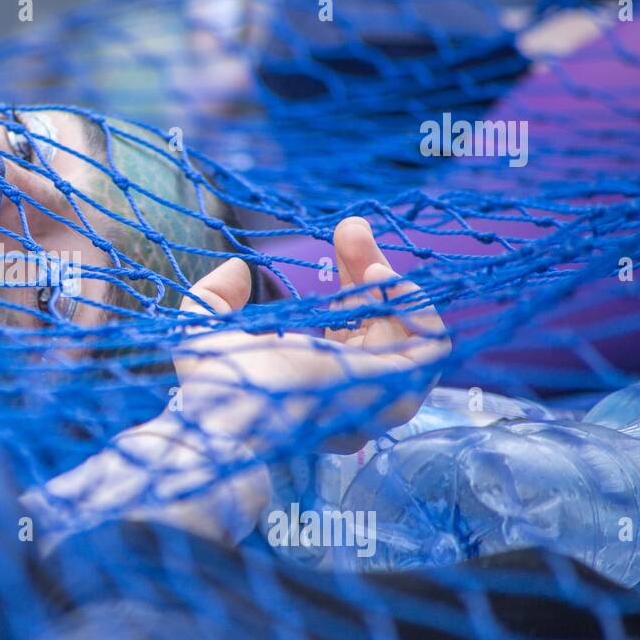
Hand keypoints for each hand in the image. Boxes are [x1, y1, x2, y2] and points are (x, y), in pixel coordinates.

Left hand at [174, 216, 449, 452]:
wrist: (236, 411)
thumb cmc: (220, 385)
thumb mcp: (207, 330)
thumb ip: (214, 297)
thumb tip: (237, 269)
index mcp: (318, 377)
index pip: (353, 326)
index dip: (350, 281)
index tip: (340, 239)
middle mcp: (354, 388)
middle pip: (381, 321)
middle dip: (369, 269)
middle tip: (352, 229)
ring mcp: (380, 393)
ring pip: (407, 327)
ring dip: (389, 281)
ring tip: (360, 246)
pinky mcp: (399, 390)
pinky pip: (432, 345)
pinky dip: (416, 306)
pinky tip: (381, 277)